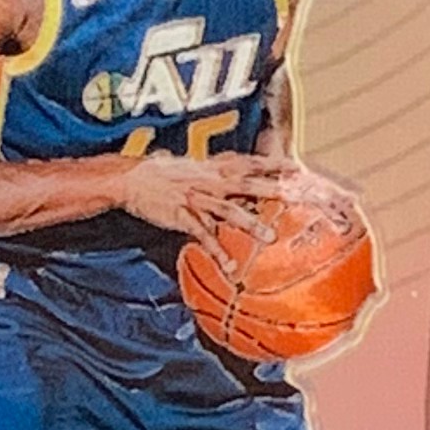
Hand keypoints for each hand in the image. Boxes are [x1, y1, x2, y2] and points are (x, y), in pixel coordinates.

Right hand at [118, 147, 285, 245]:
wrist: (132, 179)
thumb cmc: (165, 173)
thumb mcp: (196, 166)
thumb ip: (219, 169)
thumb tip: (240, 170)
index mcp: (215, 168)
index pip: (249, 163)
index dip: (273, 165)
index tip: (297, 168)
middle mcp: (210, 181)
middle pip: (247, 185)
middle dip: (272, 191)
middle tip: (297, 198)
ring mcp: (197, 199)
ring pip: (229, 211)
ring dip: (251, 224)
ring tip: (271, 238)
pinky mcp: (182, 216)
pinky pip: (203, 236)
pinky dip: (216, 250)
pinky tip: (229, 266)